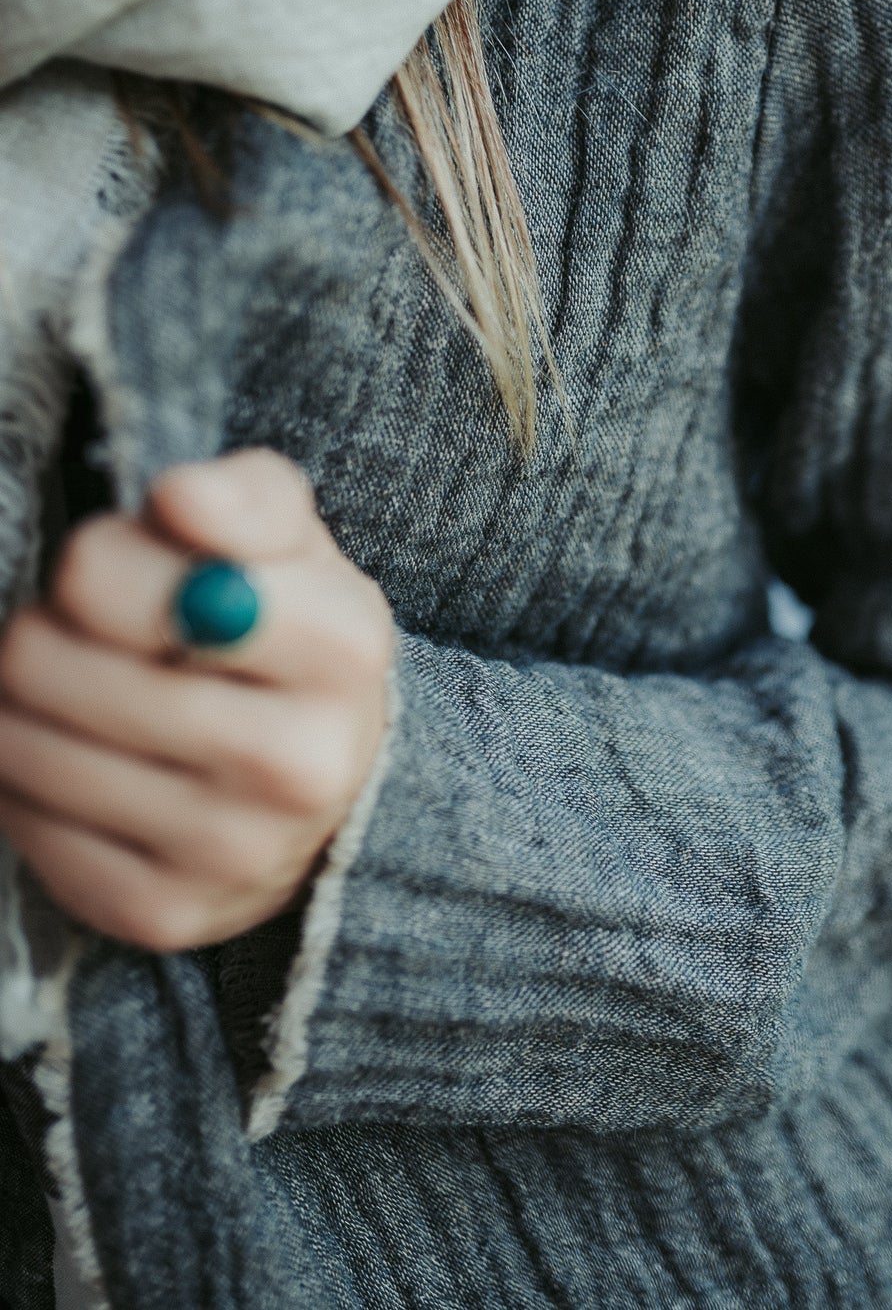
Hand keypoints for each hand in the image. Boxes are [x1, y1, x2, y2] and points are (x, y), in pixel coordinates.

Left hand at [0, 450, 391, 951]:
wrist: (338, 786)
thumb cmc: (288, 633)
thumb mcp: (290, 543)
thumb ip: (244, 497)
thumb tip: (178, 500)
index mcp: (341, 644)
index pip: (125, 581)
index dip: (94, 559)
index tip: (116, 573)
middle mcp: (300, 762)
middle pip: (45, 661)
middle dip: (42, 630)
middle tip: (78, 635)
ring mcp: (233, 851)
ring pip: (20, 746)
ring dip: (22, 705)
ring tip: (72, 693)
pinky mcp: (165, 913)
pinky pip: (24, 826)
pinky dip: (25, 785)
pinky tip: (79, 763)